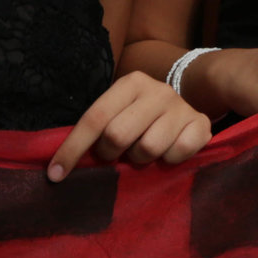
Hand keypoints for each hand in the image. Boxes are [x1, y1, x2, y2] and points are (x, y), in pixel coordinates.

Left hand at [46, 72, 210, 180]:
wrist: (186, 103)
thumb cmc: (140, 115)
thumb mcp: (118, 111)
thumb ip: (97, 129)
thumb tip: (60, 167)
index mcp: (130, 83)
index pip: (94, 118)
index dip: (73, 149)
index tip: (55, 175)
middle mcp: (157, 90)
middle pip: (118, 135)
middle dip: (110, 154)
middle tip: (115, 155)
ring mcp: (181, 106)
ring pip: (148, 148)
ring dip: (140, 159)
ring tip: (143, 151)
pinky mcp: (201, 124)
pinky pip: (178, 153)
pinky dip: (169, 160)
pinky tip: (168, 152)